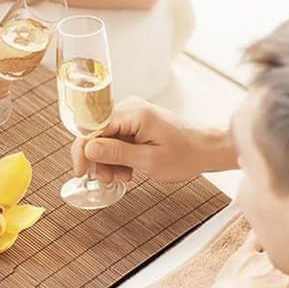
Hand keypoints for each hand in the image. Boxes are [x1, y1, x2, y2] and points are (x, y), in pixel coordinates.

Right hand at [71, 97, 234, 183]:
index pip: (93, 128)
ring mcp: (133, 114)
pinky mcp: (137, 122)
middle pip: (97, 132)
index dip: (83, 151)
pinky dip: (118, 155)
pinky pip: (117, 137)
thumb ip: (116, 153)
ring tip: (122, 177)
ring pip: (106, 137)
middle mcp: (130, 108)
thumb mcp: (148, 160)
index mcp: (133, 113)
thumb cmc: (185, 155)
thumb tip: (88, 148)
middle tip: (108, 179)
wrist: (206, 149)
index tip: (81, 171)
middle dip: (98, 158)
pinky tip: (127, 169)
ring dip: (109, 160)